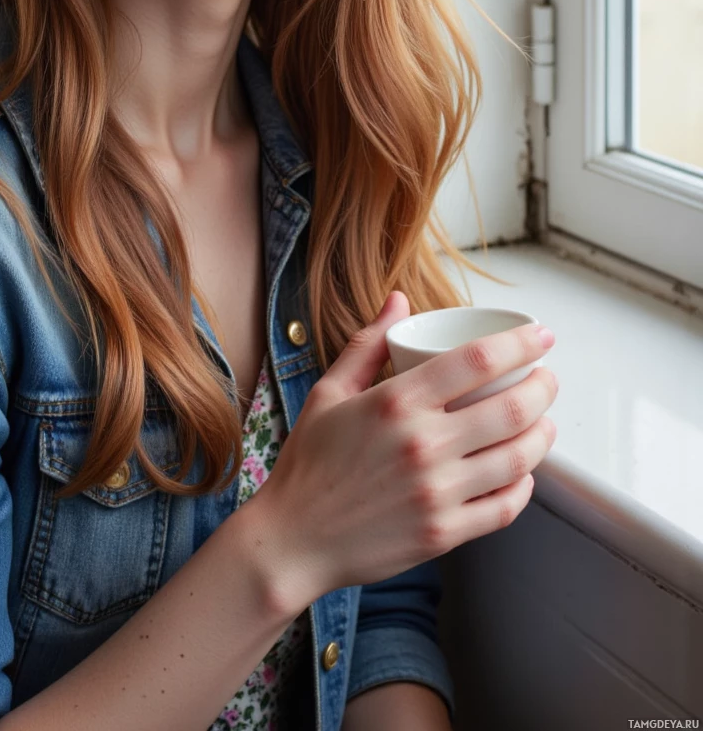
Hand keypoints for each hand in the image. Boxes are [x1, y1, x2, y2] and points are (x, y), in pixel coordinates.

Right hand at [253, 292, 557, 607]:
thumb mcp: (329, 392)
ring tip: (544, 422)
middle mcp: (423, 445)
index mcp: (396, 402)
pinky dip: (523, 486)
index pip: (476, 361)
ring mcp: (437, 493)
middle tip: (547, 378)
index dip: (519, 344)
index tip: (541, 336)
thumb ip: (368, 344)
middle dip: (543, 388)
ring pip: (518, 459)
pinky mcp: (443, 534)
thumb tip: (400, 301)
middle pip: (510, 409)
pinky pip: (504, 508)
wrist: (294, 539)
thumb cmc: (310, 463)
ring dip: (543, 435)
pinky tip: (522, 472)